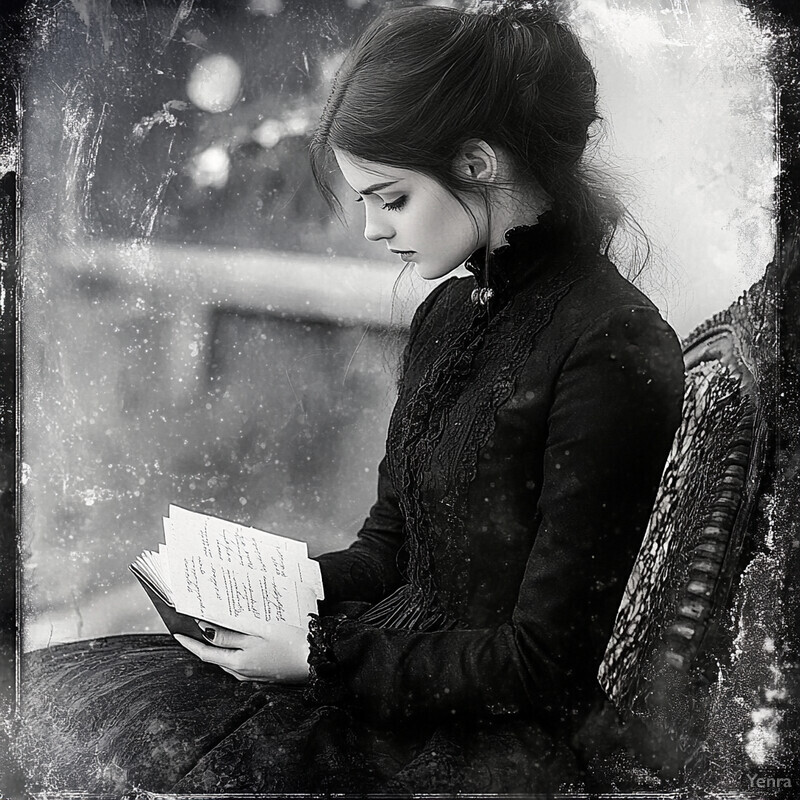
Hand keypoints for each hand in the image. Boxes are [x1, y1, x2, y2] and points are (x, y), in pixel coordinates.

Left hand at [173, 621, 310, 683]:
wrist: (317, 660)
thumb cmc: (291, 642)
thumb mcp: (259, 632)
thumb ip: (230, 633)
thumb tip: (205, 630)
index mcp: (239, 662)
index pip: (206, 653)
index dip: (190, 643)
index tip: (177, 633)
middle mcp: (242, 672)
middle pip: (215, 657)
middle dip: (203, 642)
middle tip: (194, 626)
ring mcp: (253, 674)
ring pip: (228, 659)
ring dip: (219, 646)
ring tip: (214, 628)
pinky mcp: (264, 673)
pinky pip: (240, 661)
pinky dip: (233, 650)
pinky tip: (240, 639)